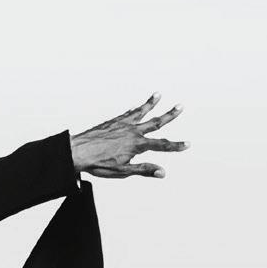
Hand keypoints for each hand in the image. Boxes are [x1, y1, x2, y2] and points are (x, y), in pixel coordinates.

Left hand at [70, 93, 186, 178]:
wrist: (79, 152)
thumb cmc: (99, 164)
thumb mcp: (123, 171)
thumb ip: (143, 169)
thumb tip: (162, 172)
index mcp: (137, 145)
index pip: (161, 145)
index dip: (176, 146)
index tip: (187, 144)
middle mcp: (132, 131)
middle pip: (155, 122)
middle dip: (169, 115)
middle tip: (180, 106)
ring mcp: (123, 124)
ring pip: (141, 112)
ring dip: (151, 104)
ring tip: (158, 95)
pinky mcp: (113, 122)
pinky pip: (127, 113)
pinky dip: (134, 110)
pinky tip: (136, 107)